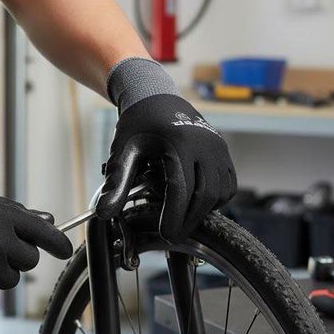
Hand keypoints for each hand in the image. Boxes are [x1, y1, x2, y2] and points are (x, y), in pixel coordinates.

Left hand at [97, 94, 236, 241]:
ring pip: (219, 193)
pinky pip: (228, 185)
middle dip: (188, 220)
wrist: (156, 98)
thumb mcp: (123, 152)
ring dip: (202, 211)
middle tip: (172, 235)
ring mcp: (218, 147)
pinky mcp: (224, 151)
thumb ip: (116, 184)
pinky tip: (195, 201)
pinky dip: (215, 200)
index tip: (166, 235)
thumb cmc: (138, 125)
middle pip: (204, 196)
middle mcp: (205, 145)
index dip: (174, 217)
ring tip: (180, 216)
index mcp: (179, 144)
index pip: (181, 190)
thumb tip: (105, 213)